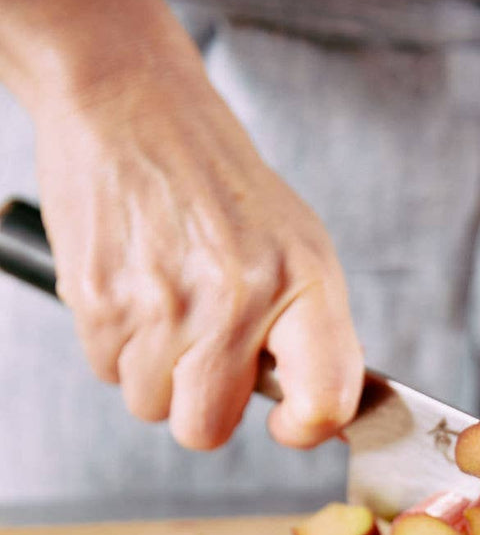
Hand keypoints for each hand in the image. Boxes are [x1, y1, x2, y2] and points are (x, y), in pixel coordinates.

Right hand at [32, 54, 362, 449]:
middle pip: (207, 430)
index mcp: (303, 281)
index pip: (324, 401)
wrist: (132, 104)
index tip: (288, 423)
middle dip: (202, 406)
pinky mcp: (100, 298)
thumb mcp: (297, 245)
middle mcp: (237, 295)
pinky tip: (132, 287)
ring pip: (150, 405)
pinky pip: (107, 371)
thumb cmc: (219, 184)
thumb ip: (314, 331)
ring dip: (154, 371)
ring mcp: (164, 302)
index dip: (304, 429)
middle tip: (204, 352)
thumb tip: (325, 412)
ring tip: (164, 302)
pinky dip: (116, 343)